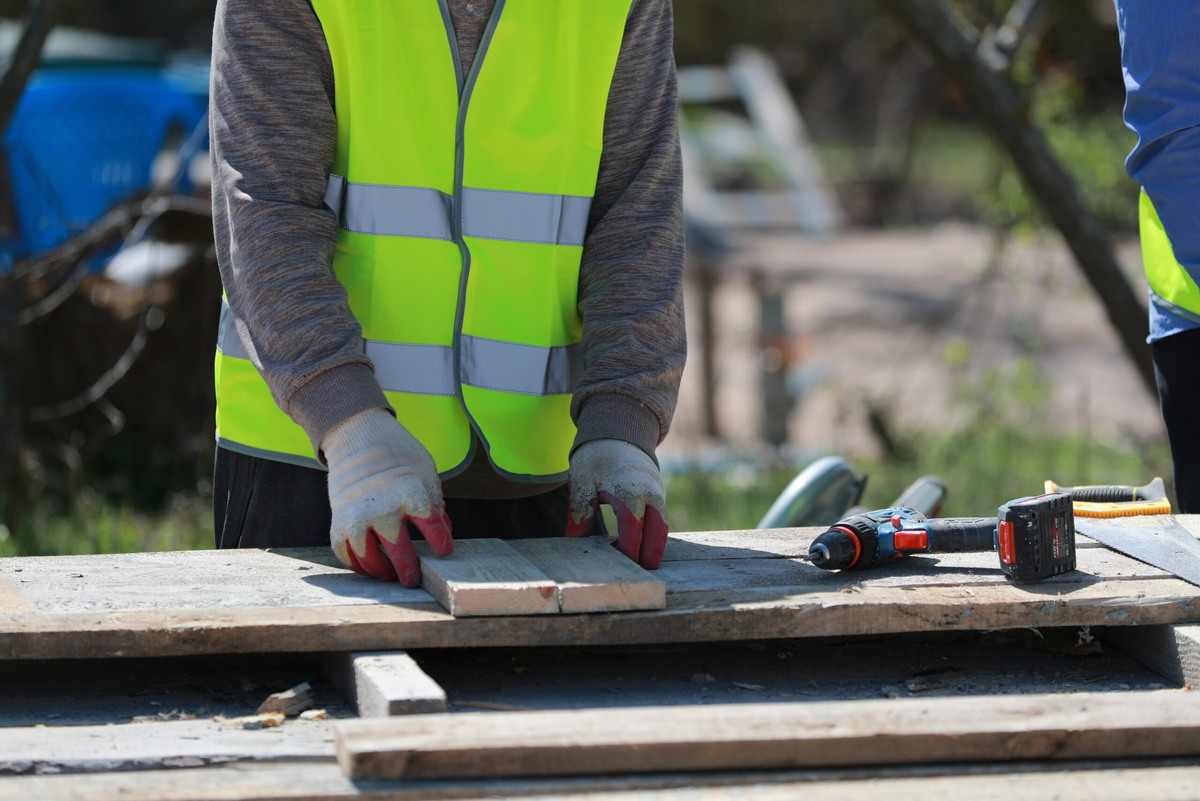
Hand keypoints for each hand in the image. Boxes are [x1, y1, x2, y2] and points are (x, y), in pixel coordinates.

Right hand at [322, 408, 452, 584]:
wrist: (358, 436)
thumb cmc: (399, 456)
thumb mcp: (425, 471)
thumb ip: (434, 502)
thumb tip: (444, 531)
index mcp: (409, 490)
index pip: (431, 524)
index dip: (440, 540)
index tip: (445, 551)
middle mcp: (382, 506)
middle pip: (397, 548)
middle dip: (408, 568)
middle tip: (413, 579)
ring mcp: (357, 515)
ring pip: (367, 557)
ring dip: (380, 570)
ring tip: (389, 574)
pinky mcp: (339, 520)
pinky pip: (344, 552)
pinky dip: (356, 564)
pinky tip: (368, 566)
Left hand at [566, 439, 668, 567]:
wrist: (616, 433)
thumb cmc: (596, 459)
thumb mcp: (582, 482)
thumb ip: (581, 512)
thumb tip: (575, 542)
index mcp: (629, 492)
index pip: (633, 530)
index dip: (625, 550)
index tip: (612, 560)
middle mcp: (649, 493)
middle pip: (658, 530)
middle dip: (651, 553)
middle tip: (644, 573)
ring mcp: (657, 492)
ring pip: (663, 525)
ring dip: (655, 544)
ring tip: (643, 563)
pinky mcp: (658, 493)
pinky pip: (660, 517)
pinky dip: (654, 532)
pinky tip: (640, 545)